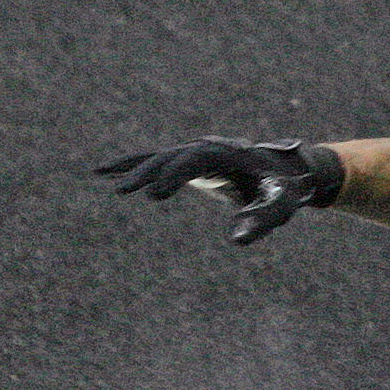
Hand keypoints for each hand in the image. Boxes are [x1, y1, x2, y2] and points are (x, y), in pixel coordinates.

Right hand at [96, 136, 343, 243]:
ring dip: (134, 168)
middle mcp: (208, 148)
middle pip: (171, 156)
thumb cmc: (284, 188)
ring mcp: (196, 153)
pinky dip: (133, 165)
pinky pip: (157, 161)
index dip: (175, 174)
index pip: (195, 159)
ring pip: (159, 157)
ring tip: (103, 177)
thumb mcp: (280, 205)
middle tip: (123, 191)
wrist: (285, 171)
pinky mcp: (188, 163)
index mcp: (229, 154)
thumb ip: (262, 221)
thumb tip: (237, 241)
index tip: (156, 193)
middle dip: (147, 171)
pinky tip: (104, 172)